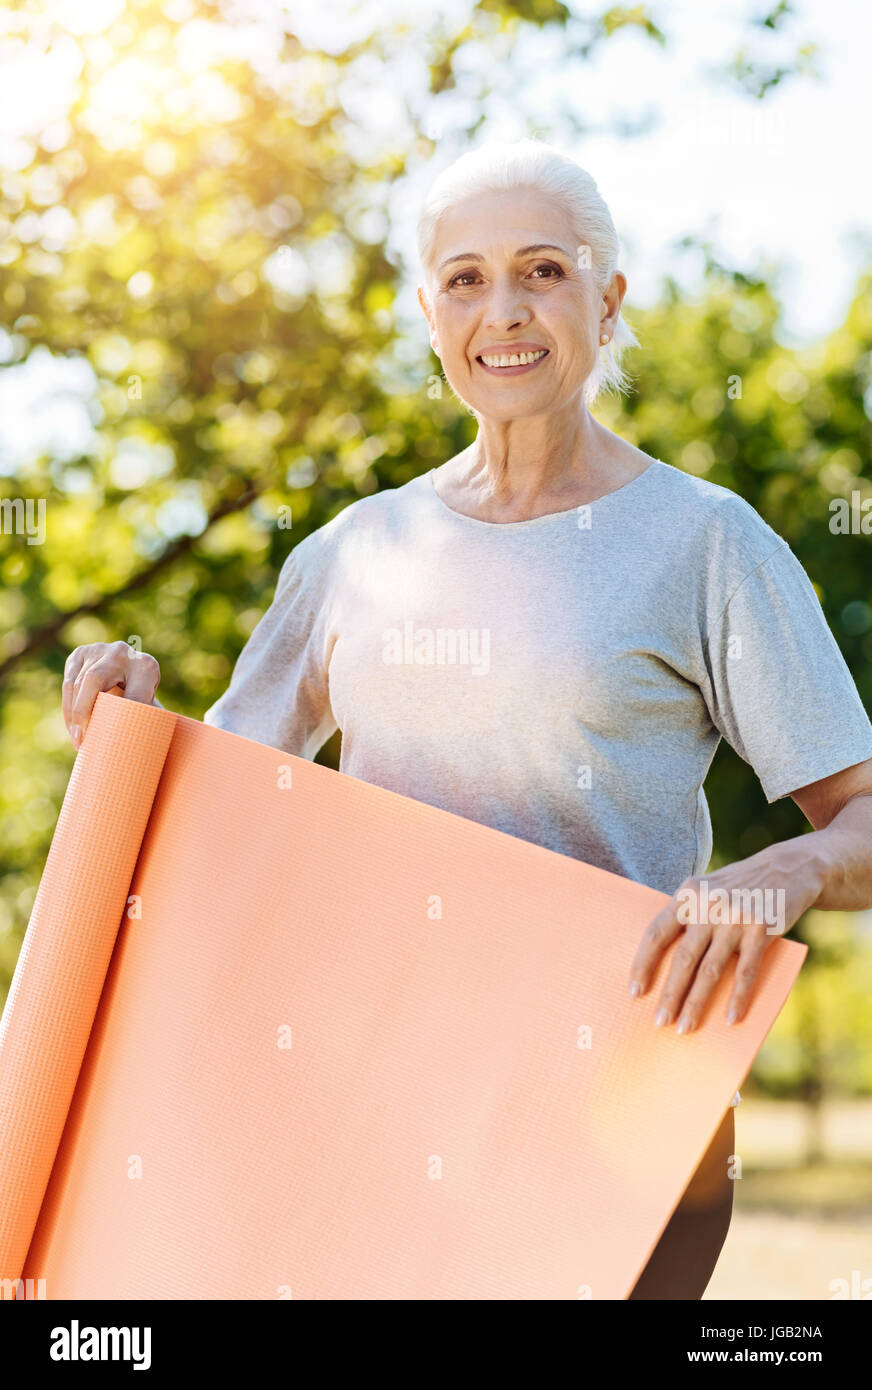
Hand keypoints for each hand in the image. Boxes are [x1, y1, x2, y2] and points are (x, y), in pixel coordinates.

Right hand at [63, 641, 160, 750]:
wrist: (133, 674)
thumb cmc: (143, 701)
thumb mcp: (150, 709)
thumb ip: (146, 723)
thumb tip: (141, 751)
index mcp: (146, 666)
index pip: (133, 693)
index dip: (121, 717)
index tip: (115, 740)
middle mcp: (122, 652)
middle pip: (95, 679)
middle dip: (84, 711)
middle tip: (81, 741)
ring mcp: (99, 649)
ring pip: (78, 683)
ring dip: (73, 714)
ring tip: (77, 741)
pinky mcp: (81, 653)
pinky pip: (69, 682)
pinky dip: (68, 706)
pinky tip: (71, 726)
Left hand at [627, 845, 820, 1030]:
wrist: (787, 867)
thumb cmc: (737, 886)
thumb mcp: (706, 889)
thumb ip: (687, 915)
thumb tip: (662, 962)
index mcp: (687, 894)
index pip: (657, 933)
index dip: (643, 963)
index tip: (635, 992)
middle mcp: (708, 905)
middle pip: (683, 958)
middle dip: (670, 995)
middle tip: (659, 1023)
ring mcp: (735, 918)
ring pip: (710, 970)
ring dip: (696, 1003)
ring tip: (685, 1028)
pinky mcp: (761, 929)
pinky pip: (746, 971)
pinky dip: (738, 997)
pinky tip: (730, 1019)